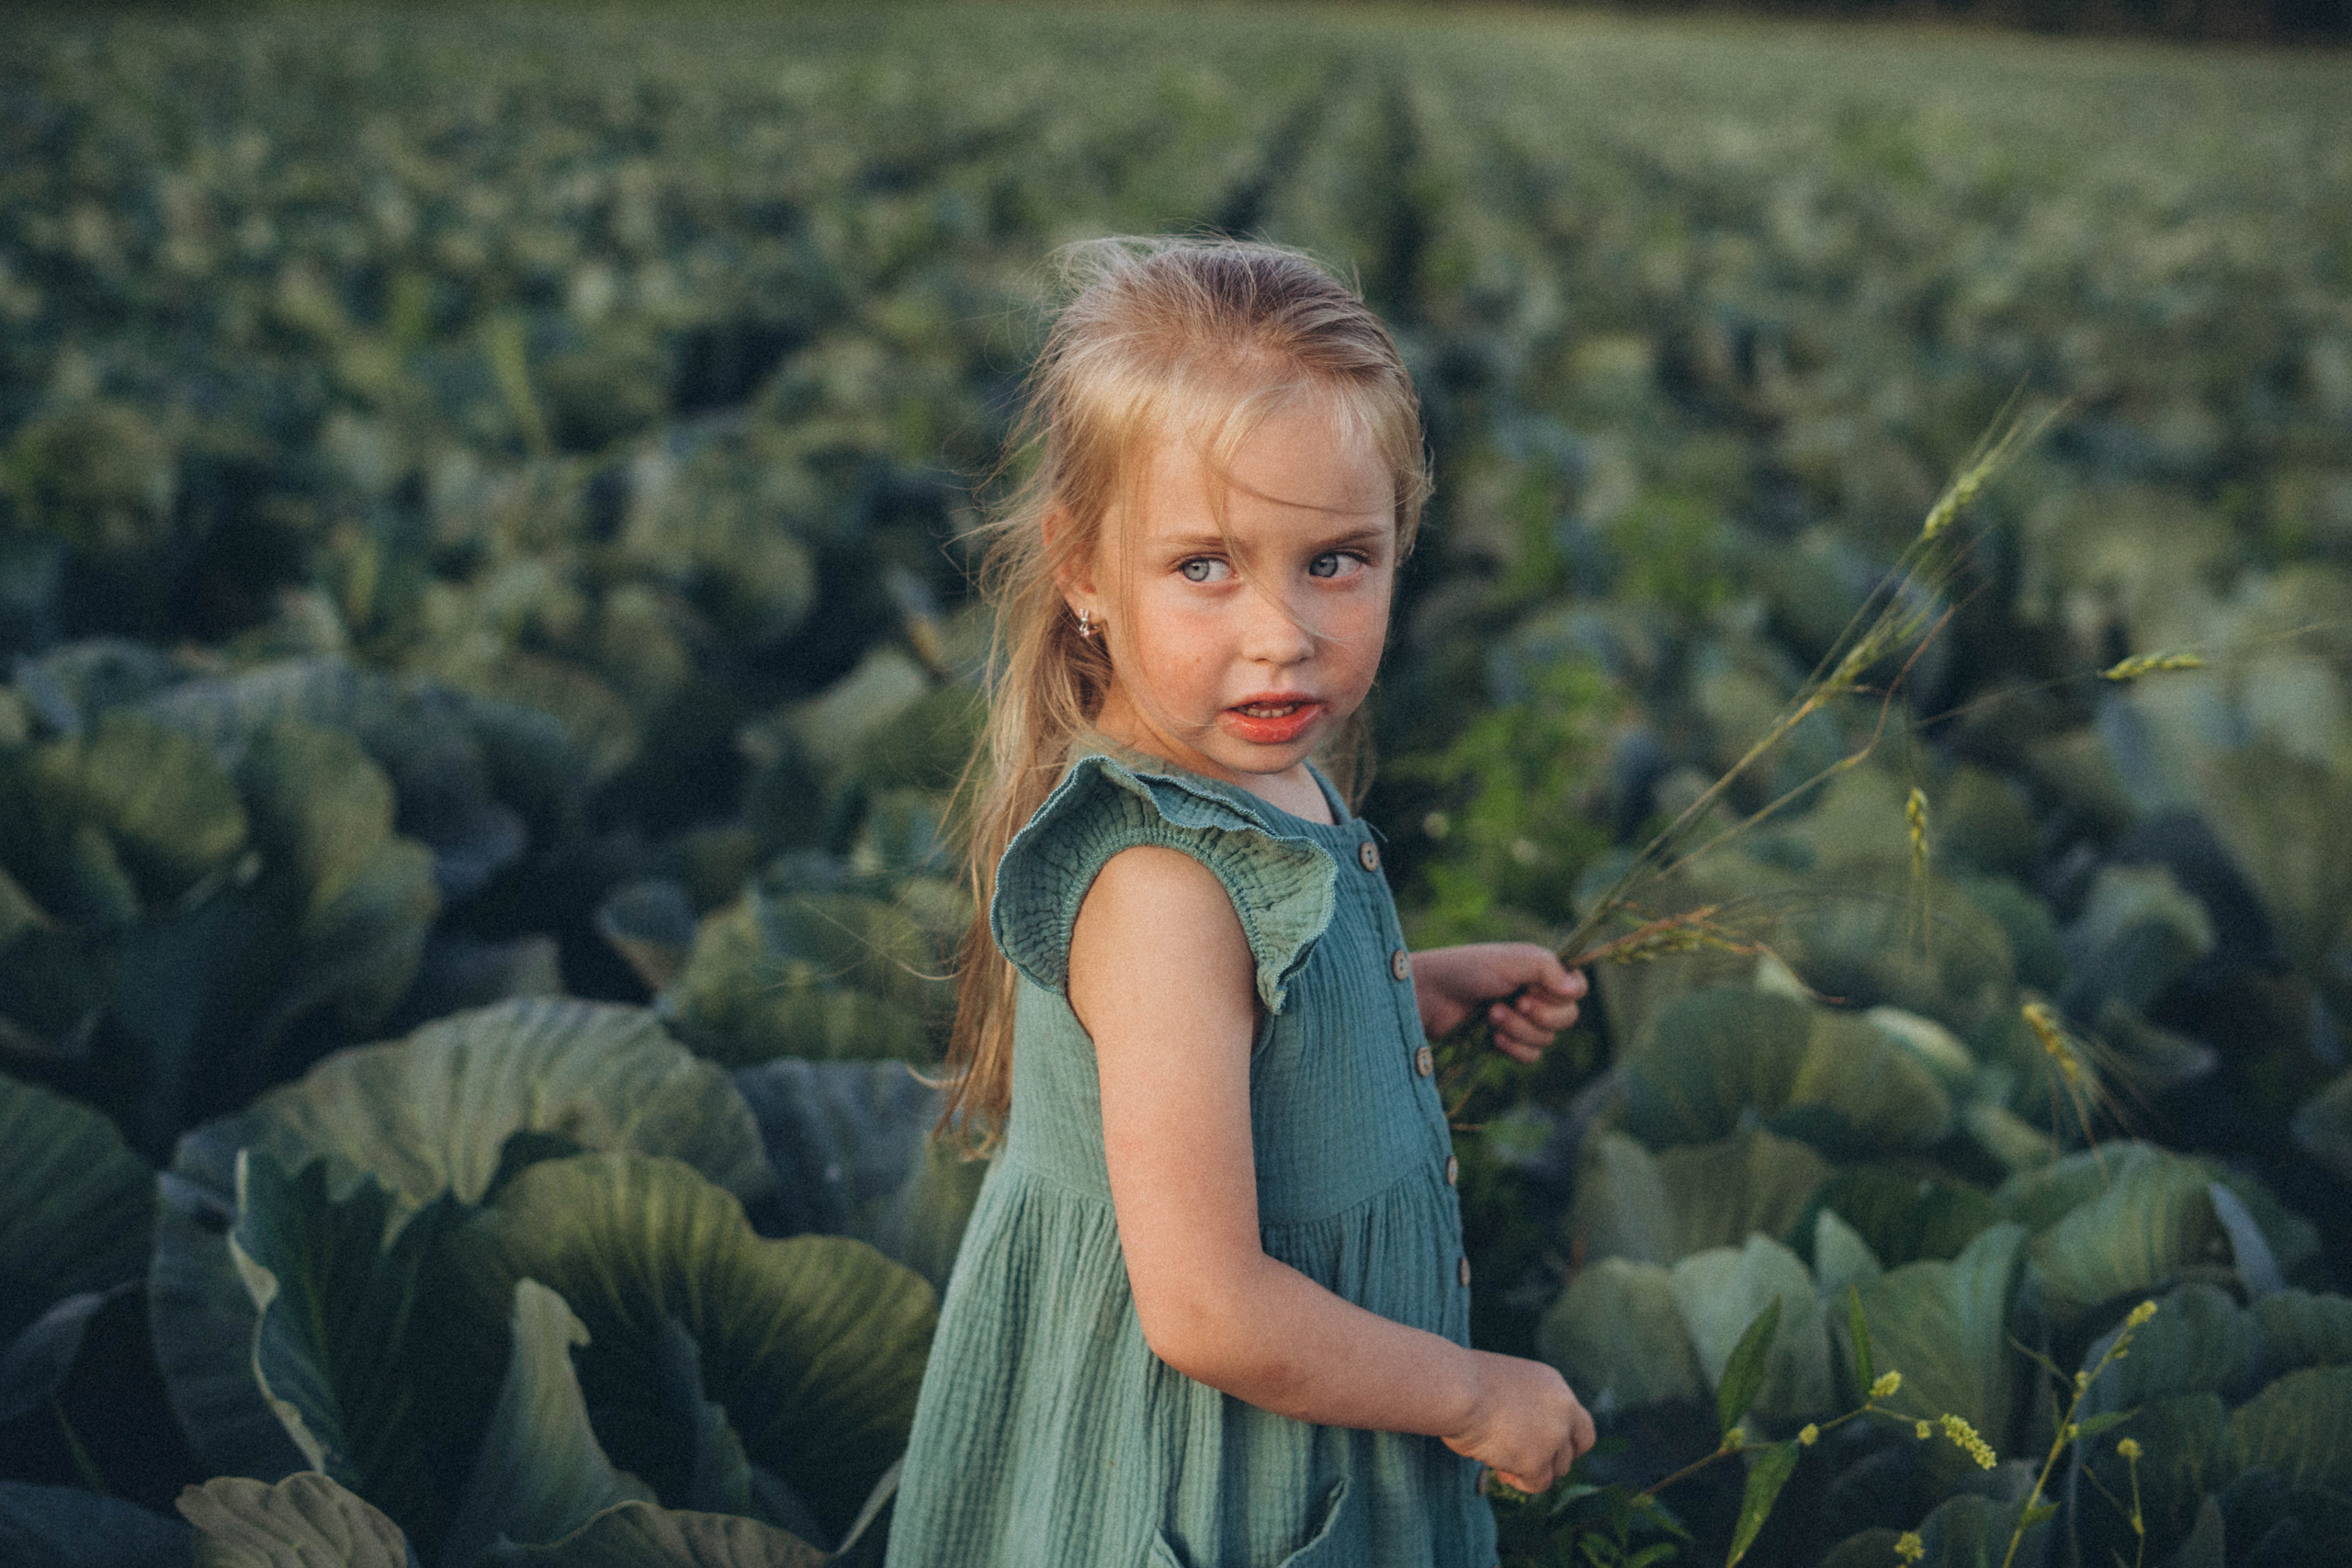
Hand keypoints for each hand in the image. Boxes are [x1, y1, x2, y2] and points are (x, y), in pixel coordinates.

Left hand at [1410, 943, 1586, 1062]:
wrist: (1430, 996)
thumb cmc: (1467, 970)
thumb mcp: (1510, 961)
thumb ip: (1547, 969)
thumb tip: (1575, 990)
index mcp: (1540, 971)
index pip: (1577, 988)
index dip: (1566, 994)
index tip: (1539, 988)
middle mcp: (1535, 995)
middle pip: (1568, 1018)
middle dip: (1541, 1014)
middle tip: (1516, 1001)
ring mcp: (1521, 1021)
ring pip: (1547, 1039)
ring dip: (1520, 1029)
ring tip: (1492, 1014)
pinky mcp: (1506, 1043)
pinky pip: (1531, 1056)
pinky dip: (1515, 1048)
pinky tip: (1493, 1038)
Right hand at [1443, 1350, 1595, 1492]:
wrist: (1455, 1389)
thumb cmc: (1464, 1383)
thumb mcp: (1506, 1386)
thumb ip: (1526, 1407)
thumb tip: (1523, 1438)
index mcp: (1554, 1385)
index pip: (1579, 1421)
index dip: (1565, 1439)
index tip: (1545, 1446)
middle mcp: (1563, 1409)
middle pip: (1578, 1447)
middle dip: (1556, 1458)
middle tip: (1527, 1461)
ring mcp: (1553, 1436)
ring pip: (1558, 1469)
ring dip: (1532, 1469)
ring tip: (1499, 1458)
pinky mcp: (1537, 1461)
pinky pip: (1537, 1483)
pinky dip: (1518, 1480)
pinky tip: (1496, 1466)